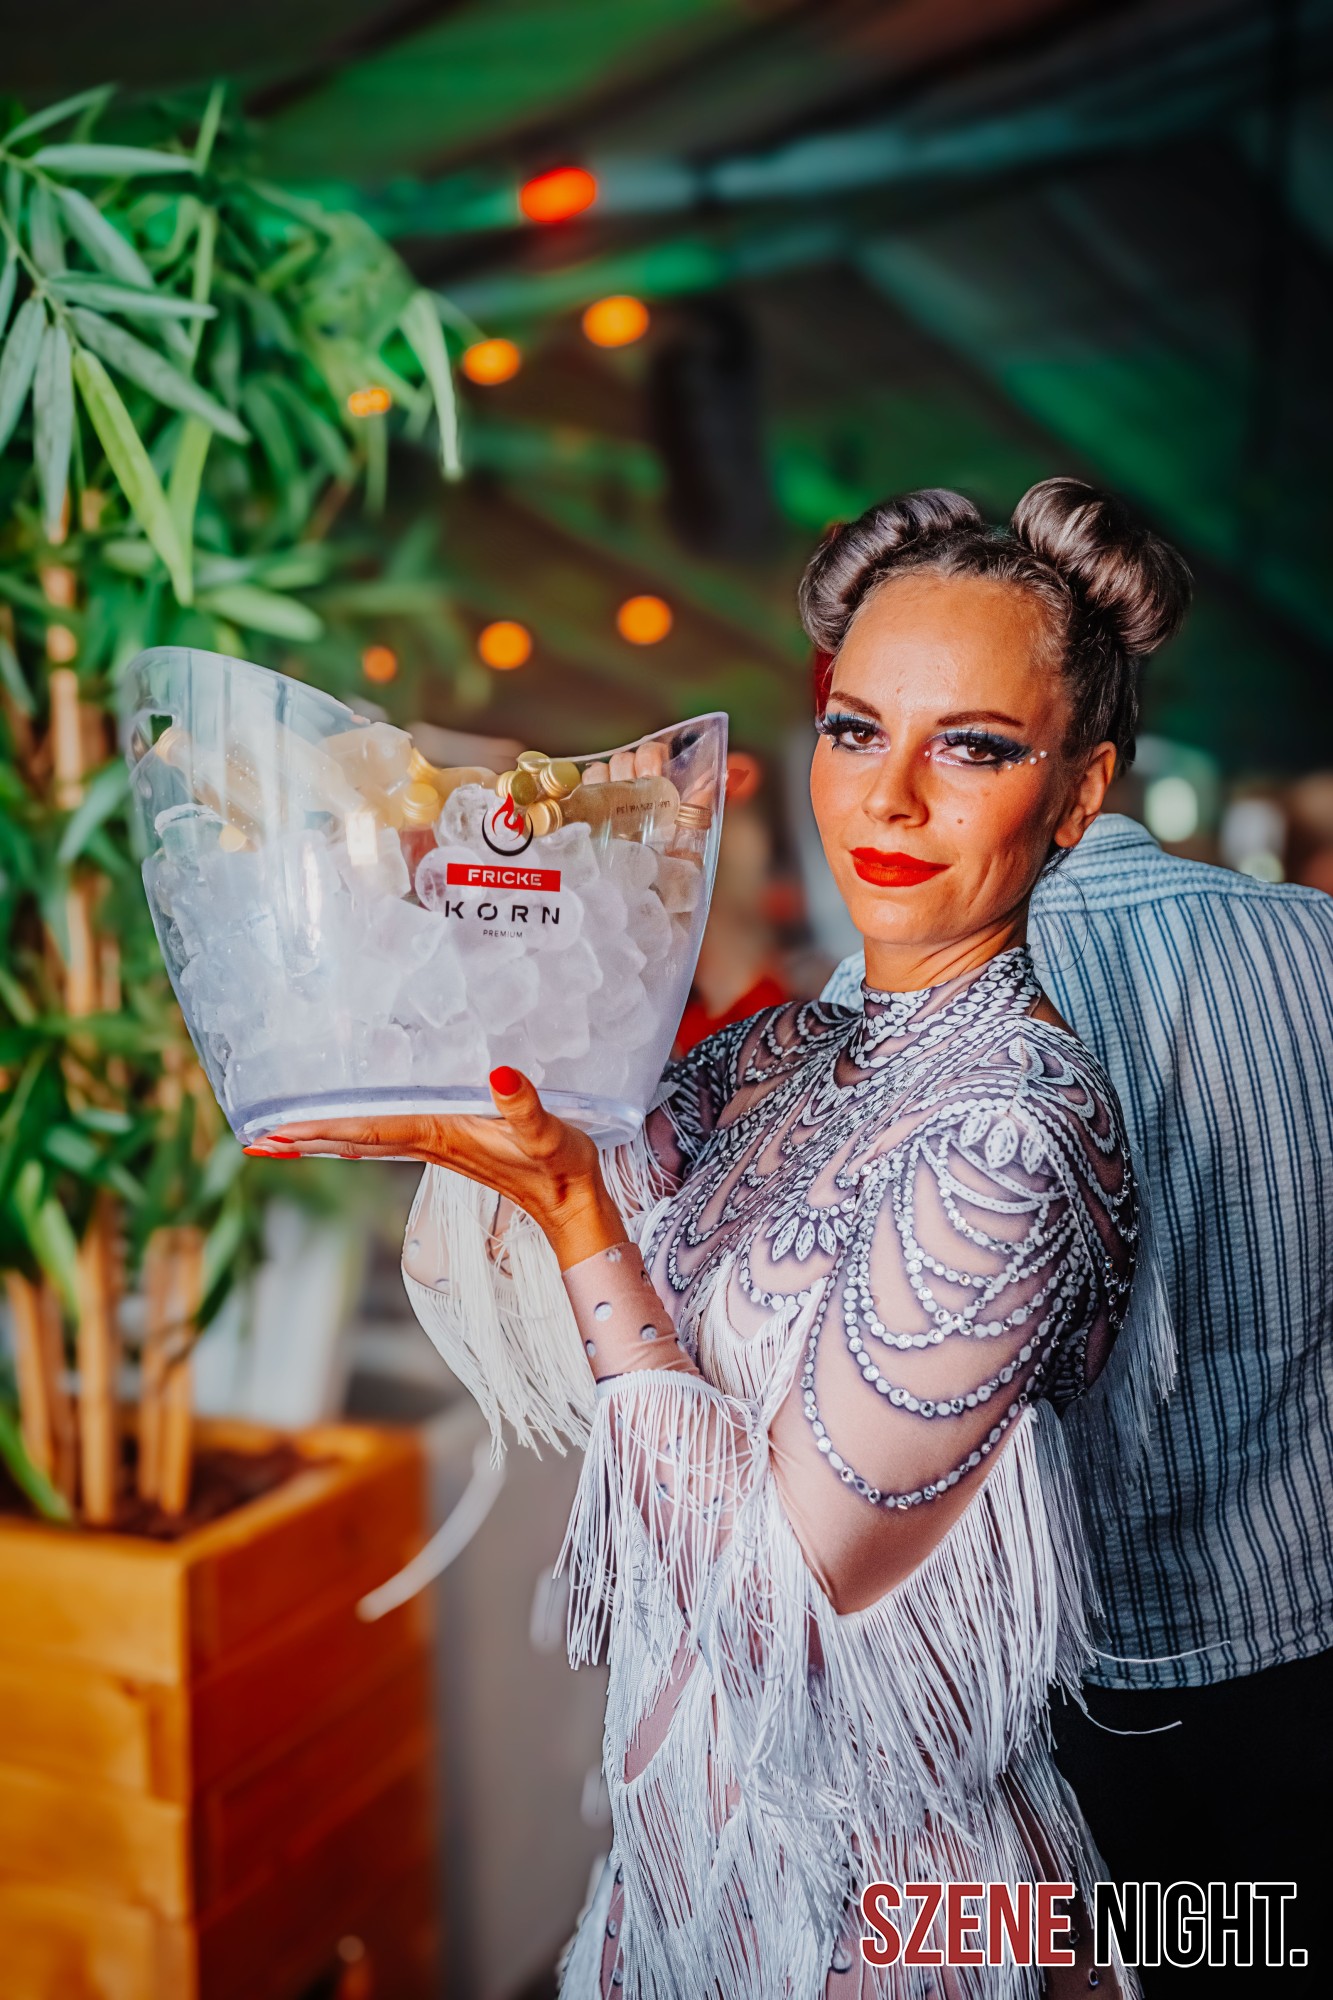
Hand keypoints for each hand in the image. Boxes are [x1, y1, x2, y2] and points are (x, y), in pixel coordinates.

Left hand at [246, 1067, 628, 1269]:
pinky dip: (354, 1135)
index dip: (320, 1130)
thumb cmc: (562, 1170)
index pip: (367, 1132)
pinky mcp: (449, 1146)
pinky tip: (345, 1129)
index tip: (275, 1133)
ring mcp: (436, 1147)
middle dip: (304, 1141)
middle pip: (352, 1141)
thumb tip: (499, 1072)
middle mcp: (429, 1143)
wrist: (574, 1207)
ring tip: (281, 1137)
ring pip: (364, 1142)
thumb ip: (523, 1106)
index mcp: (441, 1137)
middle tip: (255, 1139)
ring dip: (322, 1141)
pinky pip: (386, 1139)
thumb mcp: (547, 1133)